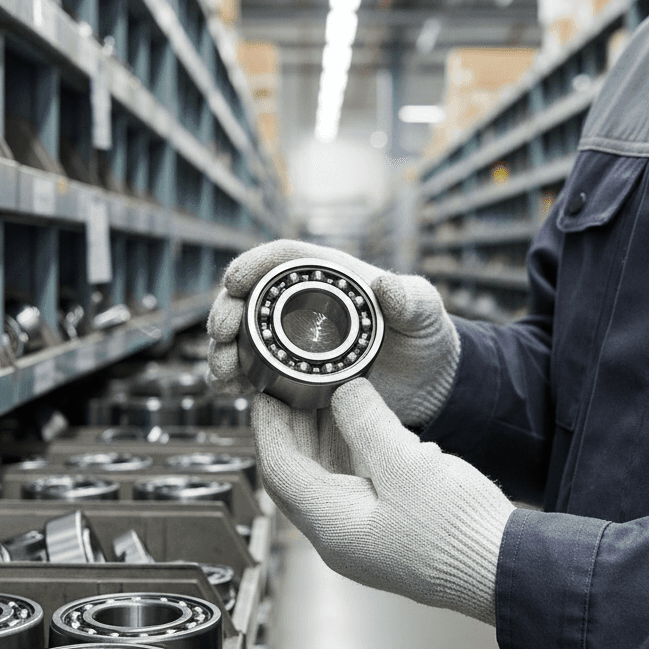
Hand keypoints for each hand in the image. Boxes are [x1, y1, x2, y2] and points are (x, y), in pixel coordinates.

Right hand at [208, 240, 459, 427]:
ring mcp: (293, 341)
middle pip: (251, 299)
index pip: (280, 260)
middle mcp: (303, 305)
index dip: (252, 266)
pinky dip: (233, 378)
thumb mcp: (425, 312)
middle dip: (226, 311)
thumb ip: (411, 298)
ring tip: (220, 370)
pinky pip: (252, 373)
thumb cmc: (427, 337)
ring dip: (223, 350)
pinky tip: (225, 388)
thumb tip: (386, 287)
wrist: (428, 384)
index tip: (234, 282)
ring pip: (243, 337)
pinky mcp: (291, 375)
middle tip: (221, 333)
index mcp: (329, 277)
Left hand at [252, 378, 514, 623]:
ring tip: (323, 399)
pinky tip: (363, 429)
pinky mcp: (388, 534)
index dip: (268, 424)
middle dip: (291, 429)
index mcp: (332, 525)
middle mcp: (339, 538)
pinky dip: (349, 454)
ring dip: (321, 440)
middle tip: (290, 389)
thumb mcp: (406, 463)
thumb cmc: (458, 533)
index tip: (265, 392)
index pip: (279, 468)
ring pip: (326, 481)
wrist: (505, 572)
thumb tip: (344, 391)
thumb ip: (367, 422)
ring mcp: (364, 539)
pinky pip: (354, 488)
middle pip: (297, 475)